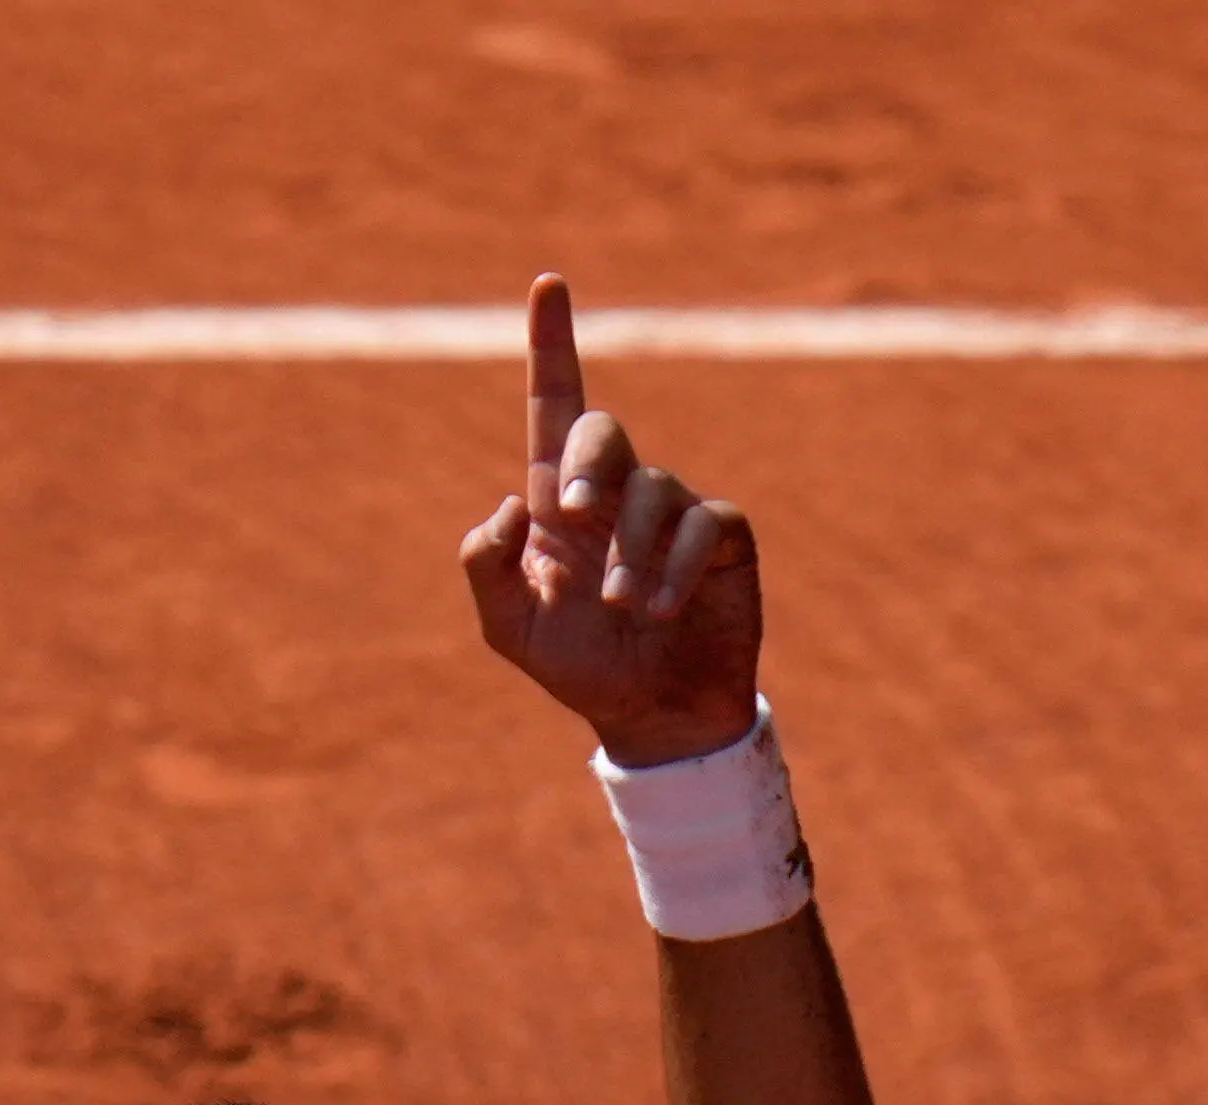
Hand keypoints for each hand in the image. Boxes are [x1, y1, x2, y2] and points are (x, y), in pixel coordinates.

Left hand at [456, 276, 765, 764]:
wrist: (654, 717)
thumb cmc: (582, 667)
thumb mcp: (511, 627)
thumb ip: (487, 566)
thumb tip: (512, 500)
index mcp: (559, 502)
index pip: (554, 406)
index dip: (551, 345)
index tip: (548, 283)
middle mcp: (617, 494)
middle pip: (601, 432)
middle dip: (587, 461)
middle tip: (573, 514)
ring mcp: (673, 512)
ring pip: (653, 489)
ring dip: (633, 549)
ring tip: (627, 606)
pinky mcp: (720, 539)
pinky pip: (703, 522)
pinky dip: (677, 564)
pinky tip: (661, 608)